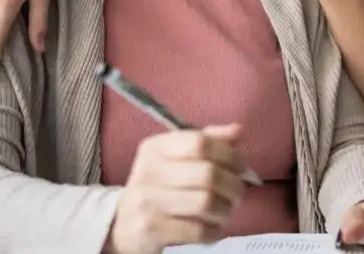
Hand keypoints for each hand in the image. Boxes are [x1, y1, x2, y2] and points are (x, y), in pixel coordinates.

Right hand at [107, 125, 246, 253]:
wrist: (123, 225)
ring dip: (226, 209)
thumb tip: (237, 130)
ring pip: (206, 203)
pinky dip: (215, 231)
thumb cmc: (158, 187)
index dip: (229, 154)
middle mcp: (149, 171)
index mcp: (155, 147)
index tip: (240, 166)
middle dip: (233, 185)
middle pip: (208, 174)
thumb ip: (207, 141)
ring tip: (226, 211)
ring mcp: (148, 202)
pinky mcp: (152, 230)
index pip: (200, 143)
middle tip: (237, 193)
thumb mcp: (175, 158)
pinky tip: (214, 228)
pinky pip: (198, 230)